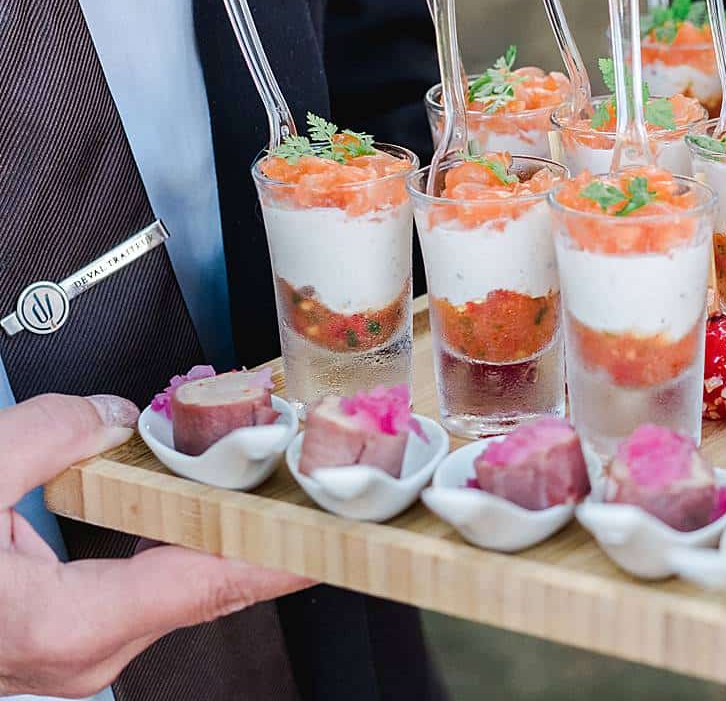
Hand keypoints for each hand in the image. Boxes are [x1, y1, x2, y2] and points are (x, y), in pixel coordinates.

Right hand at [0, 393, 311, 697]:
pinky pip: (145, 588)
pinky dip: (175, 543)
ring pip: (178, 585)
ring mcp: (75, 651)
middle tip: (312, 473)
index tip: (341, 529)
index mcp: (68, 623)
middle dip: (264, 522)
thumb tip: (111, 413)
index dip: (286, 551)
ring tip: (267, 476)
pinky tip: (195, 505)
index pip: (213, 583)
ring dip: (219, 530)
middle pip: (208, 581)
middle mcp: (83, 651)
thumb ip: (45, 437)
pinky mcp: (63, 638)